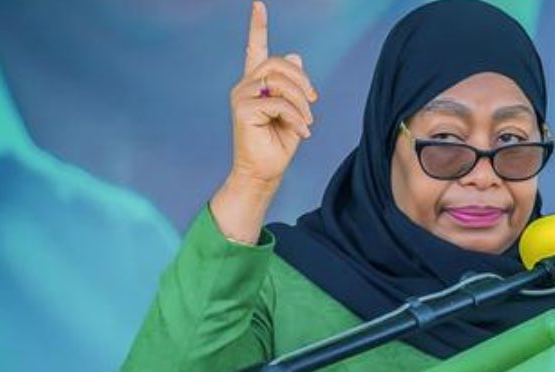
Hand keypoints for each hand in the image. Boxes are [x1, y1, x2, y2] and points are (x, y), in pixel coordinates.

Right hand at [211, 1, 318, 242]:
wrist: (265, 171)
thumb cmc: (279, 143)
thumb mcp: (294, 110)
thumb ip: (294, 86)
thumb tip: (296, 56)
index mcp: (256, 83)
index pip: (255, 48)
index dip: (257, 26)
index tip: (258, 4)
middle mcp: (245, 85)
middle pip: (277, 63)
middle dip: (302, 81)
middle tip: (314, 102)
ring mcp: (241, 96)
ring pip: (280, 82)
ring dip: (301, 103)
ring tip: (307, 122)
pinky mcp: (243, 109)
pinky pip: (278, 103)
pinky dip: (296, 118)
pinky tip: (302, 132)